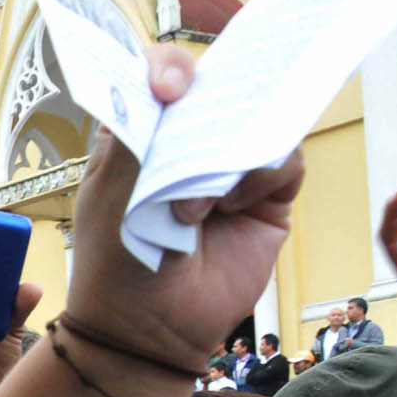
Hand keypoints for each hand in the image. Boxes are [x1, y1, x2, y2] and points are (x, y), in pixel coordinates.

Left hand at [62, 45, 301, 368]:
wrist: (149, 328)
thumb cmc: (117, 258)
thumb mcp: (113, 188)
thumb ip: (141, 130)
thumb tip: (174, 82)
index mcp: (140, 133)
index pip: (161, 76)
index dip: (169, 68)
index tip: (169, 86)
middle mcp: (187, 144)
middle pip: (220, 90)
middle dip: (219, 99)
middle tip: (210, 119)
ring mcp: (230, 169)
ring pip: (257, 123)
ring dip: (231, 154)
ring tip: (197, 206)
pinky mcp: (266, 197)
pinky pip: (283, 161)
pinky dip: (260, 178)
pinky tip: (228, 211)